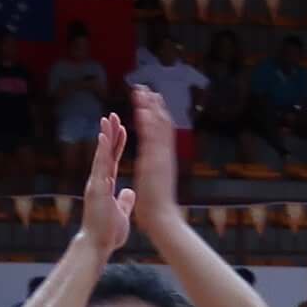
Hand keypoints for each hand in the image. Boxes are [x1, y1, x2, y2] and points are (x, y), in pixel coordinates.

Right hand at [77, 112, 136, 254]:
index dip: (117, 144)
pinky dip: (102, 153)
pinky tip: (104, 138)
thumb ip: (123, 200)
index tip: (122, 128)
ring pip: (101, 156)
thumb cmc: (107, 231)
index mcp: (106, 185)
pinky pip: (100, 167)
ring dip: (105, 137)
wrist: (97, 245)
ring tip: (107, 119)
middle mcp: (99, 181)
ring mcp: (96, 184)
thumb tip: (128, 192)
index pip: (113, 160)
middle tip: (113, 115)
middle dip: (110, 134)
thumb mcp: (120, 212)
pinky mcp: (97, 189)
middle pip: (105, 153)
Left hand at [123, 87, 178, 224]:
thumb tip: (154, 169)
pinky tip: (142, 110)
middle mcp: (164, 156)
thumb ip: (154, 172)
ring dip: (150, 109)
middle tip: (147, 88)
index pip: (160, 133)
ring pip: (158, 128)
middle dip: (154, 106)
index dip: (156, 116)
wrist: (162, 218)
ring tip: (143, 92)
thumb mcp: (155, 184)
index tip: (151, 101)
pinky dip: (148, 124)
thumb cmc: (157, 206)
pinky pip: (151, 140)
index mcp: (162, 160)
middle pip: (162, 125)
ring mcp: (161, 158)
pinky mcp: (154, 163)